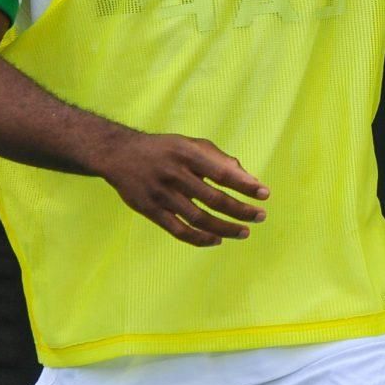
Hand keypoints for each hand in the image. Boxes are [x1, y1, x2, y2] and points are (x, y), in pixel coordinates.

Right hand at [95, 132, 268, 246]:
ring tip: (244, 232)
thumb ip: (218, 158)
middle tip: (260, 216)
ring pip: (198, 218)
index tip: (265, 194)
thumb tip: (248, 178)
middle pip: (213, 199)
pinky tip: (217, 240)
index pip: (222, 173)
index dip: (245, 185)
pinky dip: (200, 238)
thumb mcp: (189, 144)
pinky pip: (178, 230)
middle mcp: (174, 174)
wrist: (118, 154)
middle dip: (240, 210)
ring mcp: (161, 194)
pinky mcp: (150, 210)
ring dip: (225, 228)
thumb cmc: (164, 149)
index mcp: (186, 154)